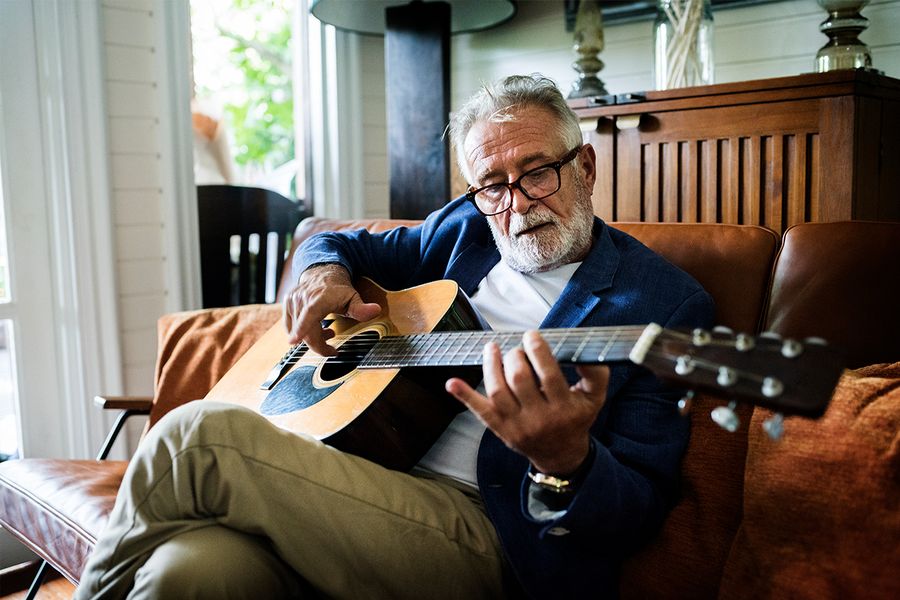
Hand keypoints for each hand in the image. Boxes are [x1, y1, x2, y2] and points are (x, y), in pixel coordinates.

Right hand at [282, 264, 380, 355]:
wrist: (322, 273)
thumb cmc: (337, 288)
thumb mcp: (353, 297)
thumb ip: (362, 308)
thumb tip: (376, 310)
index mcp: (319, 297)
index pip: (309, 314)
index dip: (301, 328)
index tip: (294, 341)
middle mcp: (303, 298)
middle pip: (305, 331)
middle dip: (319, 345)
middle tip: (332, 350)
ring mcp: (292, 302)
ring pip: (297, 331)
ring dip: (313, 338)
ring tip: (327, 331)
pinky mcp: (287, 305)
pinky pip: (291, 327)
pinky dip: (302, 332)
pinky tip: (314, 328)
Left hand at [446, 331, 608, 474]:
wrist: (560, 454)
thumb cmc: (575, 419)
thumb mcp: (594, 398)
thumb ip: (596, 374)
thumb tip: (585, 351)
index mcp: (563, 407)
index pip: (548, 374)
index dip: (537, 350)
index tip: (532, 336)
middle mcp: (539, 418)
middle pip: (519, 379)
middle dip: (515, 356)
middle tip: (517, 349)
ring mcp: (516, 425)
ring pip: (498, 392)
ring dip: (491, 366)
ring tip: (492, 349)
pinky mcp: (500, 429)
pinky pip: (480, 412)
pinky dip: (464, 396)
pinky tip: (452, 383)